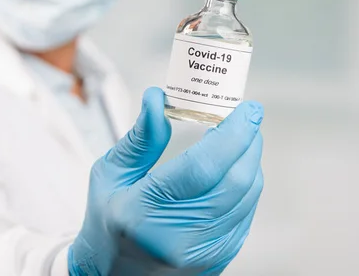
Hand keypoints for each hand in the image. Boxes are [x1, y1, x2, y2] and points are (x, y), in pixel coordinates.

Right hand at [70, 87, 263, 274]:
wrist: (111, 274)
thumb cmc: (107, 221)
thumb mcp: (110, 175)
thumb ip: (140, 139)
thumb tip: (158, 99)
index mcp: (144, 213)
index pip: (202, 167)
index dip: (232, 134)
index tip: (247, 109)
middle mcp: (179, 239)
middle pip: (235, 181)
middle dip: (249, 142)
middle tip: (247, 118)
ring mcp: (203, 254)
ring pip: (247, 197)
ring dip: (250, 162)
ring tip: (240, 139)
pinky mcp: (218, 259)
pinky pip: (245, 214)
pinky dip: (246, 186)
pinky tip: (235, 169)